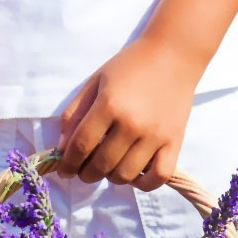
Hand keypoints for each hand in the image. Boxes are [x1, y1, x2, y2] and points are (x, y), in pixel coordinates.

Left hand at [53, 36, 201, 188]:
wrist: (173, 54)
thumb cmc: (130, 65)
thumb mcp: (95, 81)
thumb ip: (74, 113)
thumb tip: (62, 147)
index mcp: (108, 105)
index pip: (80, 146)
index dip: (67, 163)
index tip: (64, 170)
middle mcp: (131, 124)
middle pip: (100, 165)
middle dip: (85, 173)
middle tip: (84, 170)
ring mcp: (155, 135)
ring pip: (125, 175)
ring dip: (110, 177)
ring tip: (108, 167)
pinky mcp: (175, 142)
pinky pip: (158, 177)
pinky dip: (143, 183)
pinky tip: (134, 173)